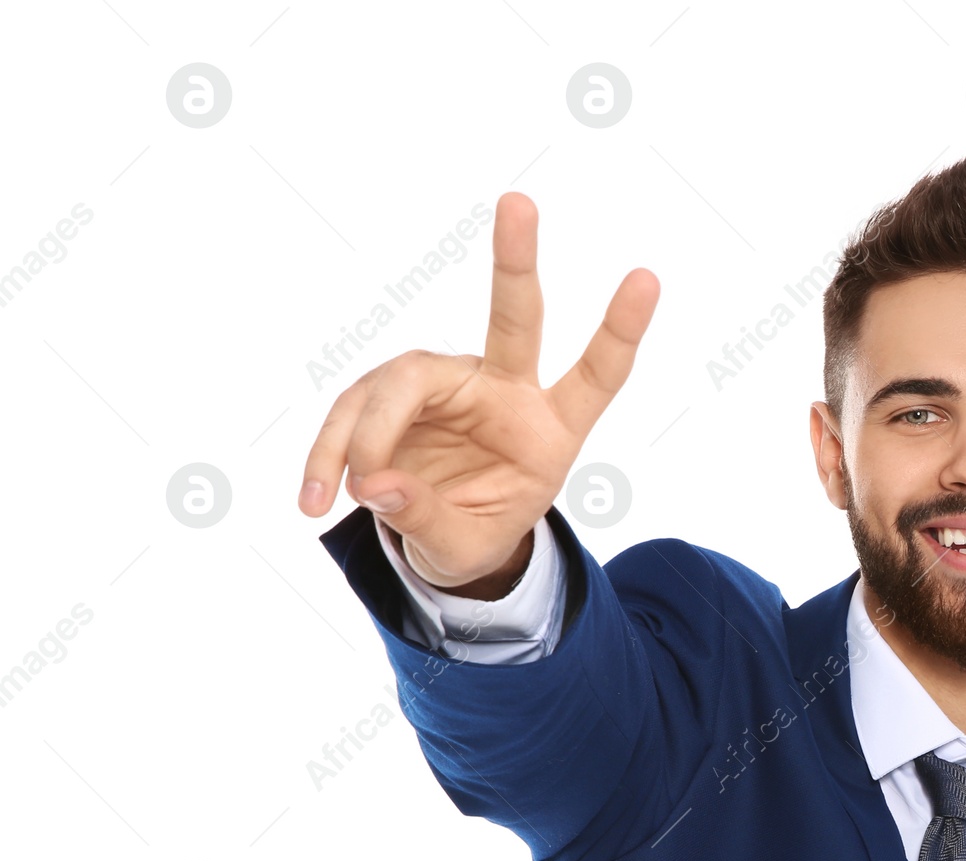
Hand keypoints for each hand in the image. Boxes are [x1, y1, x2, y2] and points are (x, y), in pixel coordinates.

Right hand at [298, 192, 658, 588]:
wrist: (439, 538)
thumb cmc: (474, 535)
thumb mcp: (463, 550)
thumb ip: (427, 519)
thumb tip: (377, 485)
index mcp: (550, 430)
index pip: (595, 376)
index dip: (620, 330)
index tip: (648, 278)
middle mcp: (505, 391)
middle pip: (513, 320)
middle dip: (516, 262)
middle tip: (519, 202)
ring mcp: (449, 384)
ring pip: (398, 384)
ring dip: (361, 439)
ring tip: (344, 496)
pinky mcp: (394, 390)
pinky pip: (353, 410)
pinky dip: (330, 451)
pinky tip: (315, 495)